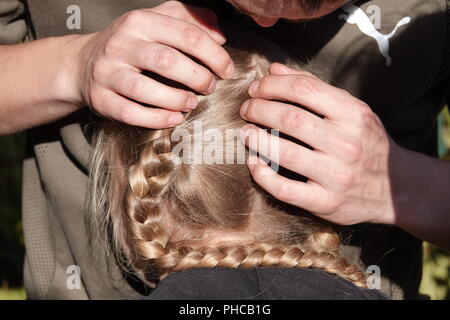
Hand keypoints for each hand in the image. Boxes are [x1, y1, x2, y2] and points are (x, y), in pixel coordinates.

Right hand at [75, 1, 233, 128]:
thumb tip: (220, 35)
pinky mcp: (101, 99)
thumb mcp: (156, 21)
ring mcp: (108, 72)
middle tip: (210, 87)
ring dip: (177, 99)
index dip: (214, 55)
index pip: (186, 35)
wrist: (83, 63)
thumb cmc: (130, 43)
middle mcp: (121, 44)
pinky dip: (157, 118)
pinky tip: (175, 118)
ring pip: (146, 89)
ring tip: (192, 103)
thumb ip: (188, 20)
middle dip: (197, 77)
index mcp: (140, 21)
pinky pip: (130, 112)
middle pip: (167, 60)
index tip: (226, 70)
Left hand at [239, 62, 399, 225]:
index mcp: (353, 114)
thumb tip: (274, 69)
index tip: (256, 88)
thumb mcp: (351, 110)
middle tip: (246, 109)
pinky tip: (253, 163)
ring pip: (284, 152)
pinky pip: (285, 189)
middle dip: (259, 109)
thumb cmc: (367, 143)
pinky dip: (263, 175)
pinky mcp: (326, 202)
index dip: (273, 85)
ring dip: (256, 139)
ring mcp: (336, 175)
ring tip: (244, 132)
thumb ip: (314, 89)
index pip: (304, 89)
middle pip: (290, 118)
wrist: (396, 190)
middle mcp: (346, 143)